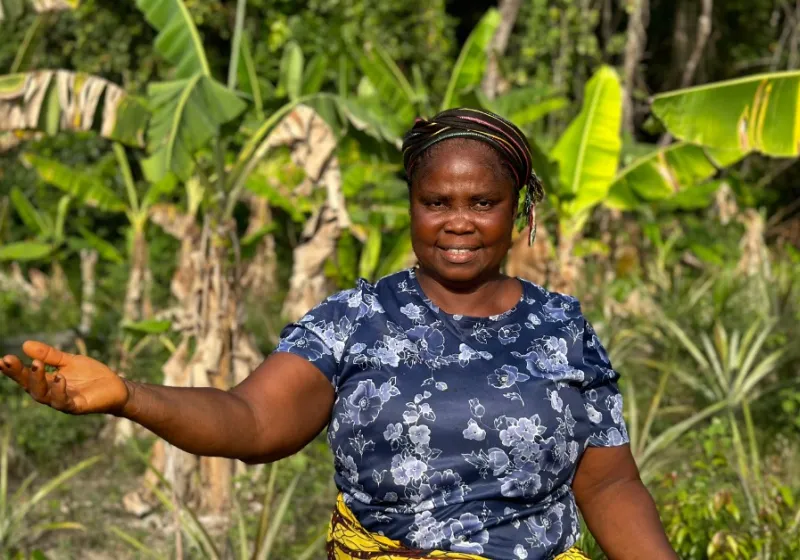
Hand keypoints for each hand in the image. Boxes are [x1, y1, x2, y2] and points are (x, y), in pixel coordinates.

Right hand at [0, 341, 128, 414]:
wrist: (116, 387)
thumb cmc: (91, 375)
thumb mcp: (69, 361)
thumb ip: (50, 355)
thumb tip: (25, 344)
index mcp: (47, 382)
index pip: (26, 376)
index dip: (13, 369)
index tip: (2, 359)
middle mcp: (51, 394)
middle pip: (30, 387)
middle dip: (20, 374)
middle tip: (10, 360)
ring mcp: (63, 402)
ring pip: (43, 395)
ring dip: (38, 381)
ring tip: (37, 365)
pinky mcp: (77, 406)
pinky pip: (64, 402)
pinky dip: (59, 391)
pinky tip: (59, 378)